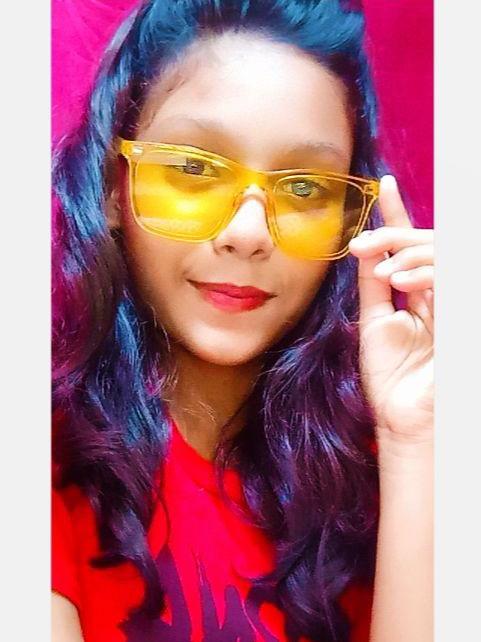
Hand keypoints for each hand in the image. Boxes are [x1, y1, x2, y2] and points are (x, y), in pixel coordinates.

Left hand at [349, 175, 432, 443]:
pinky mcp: (459, 315)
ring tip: (382, 270)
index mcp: (419, 296)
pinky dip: (425, 271)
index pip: (411, 246)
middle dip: (397, 233)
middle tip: (365, 241)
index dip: (398, 214)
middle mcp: (439, 294)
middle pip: (429, 244)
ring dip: (410, 252)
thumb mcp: (375, 322)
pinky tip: (399, 278)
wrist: (404, 417)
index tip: (382, 185)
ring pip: (442, 255)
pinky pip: (447, 279)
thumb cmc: (390, 376)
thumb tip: (364, 249)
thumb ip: (373, 285)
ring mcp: (452, 303)